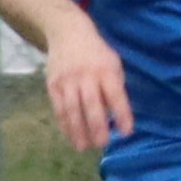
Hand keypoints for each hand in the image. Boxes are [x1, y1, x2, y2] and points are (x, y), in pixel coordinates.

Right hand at [39, 19, 131, 153]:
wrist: (68, 34)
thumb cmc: (98, 54)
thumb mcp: (114, 65)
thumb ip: (115, 88)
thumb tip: (116, 115)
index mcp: (106, 71)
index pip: (116, 96)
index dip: (122, 115)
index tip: (127, 132)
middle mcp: (86, 76)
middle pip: (91, 105)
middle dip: (97, 127)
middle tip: (102, 144)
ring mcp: (67, 81)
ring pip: (72, 109)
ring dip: (78, 130)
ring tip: (84, 147)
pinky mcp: (53, 84)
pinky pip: (58, 107)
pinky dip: (64, 123)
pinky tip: (69, 135)